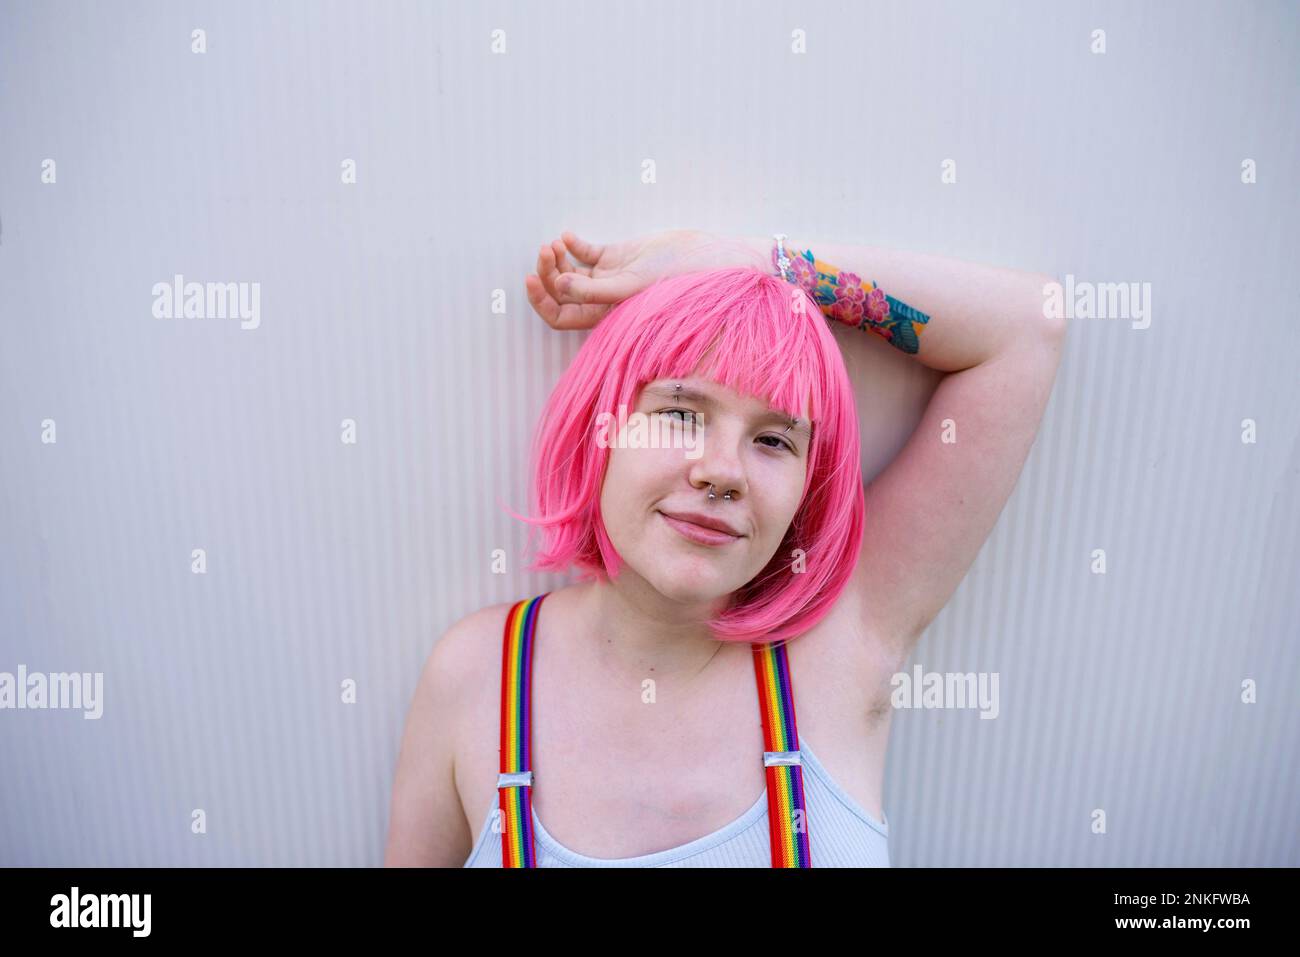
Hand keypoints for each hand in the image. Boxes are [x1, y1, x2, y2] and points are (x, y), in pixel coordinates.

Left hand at [524, 229, 765, 330]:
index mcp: (604, 315)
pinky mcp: (617, 255)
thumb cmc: (676, 278)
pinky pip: (585, 253)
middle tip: (545, 252)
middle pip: (559, 293)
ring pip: (569, 272)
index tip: (531, 278)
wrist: (706, 257)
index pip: (560, 317)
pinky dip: (572, 245)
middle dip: (547, 273)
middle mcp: (602, 299)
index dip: (541, 301)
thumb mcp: (631, 284)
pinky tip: (568, 237)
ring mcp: (608, 277)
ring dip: (556, 258)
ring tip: (556, 244)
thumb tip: (557, 288)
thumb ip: (594, 289)